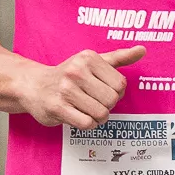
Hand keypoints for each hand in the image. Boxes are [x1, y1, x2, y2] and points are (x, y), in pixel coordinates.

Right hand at [16, 45, 145, 128]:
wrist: (32, 86)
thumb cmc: (67, 75)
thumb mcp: (91, 62)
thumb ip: (119, 57)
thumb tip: (142, 50)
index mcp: (88, 58)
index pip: (120, 84)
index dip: (116, 93)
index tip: (103, 91)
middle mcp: (76, 71)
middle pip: (112, 99)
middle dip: (107, 106)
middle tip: (94, 102)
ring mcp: (65, 90)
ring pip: (101, 113)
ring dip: (98, 117)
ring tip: (87, 110)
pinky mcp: (57, 107)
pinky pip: (87, 123)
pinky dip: (87, 124)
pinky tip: (79, 117)